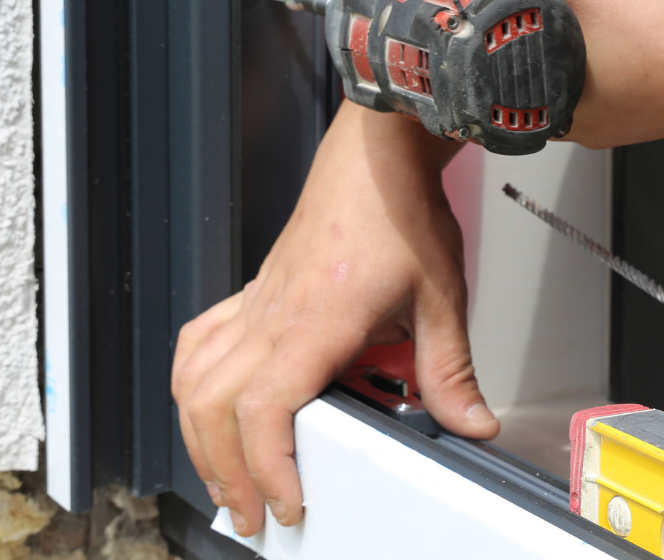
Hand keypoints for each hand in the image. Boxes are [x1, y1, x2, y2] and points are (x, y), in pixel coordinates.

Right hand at [171, 102, 497, 535]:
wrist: (377, 151)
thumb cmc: (400, 209)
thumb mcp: (440, 296)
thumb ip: (451, 369)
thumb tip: (472, 423)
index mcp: (315, 321)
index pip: (265, 409)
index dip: (266, 466)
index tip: (285, 502)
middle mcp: (272, 315)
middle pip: (213, 406)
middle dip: (226, 471)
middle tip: (252, 512)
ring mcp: (255, 302)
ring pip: (194, 378)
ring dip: (200, 437)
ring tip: (225, 478)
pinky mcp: (254, 291)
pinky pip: (200, 341)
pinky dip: (191, 384)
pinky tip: (206, 407)